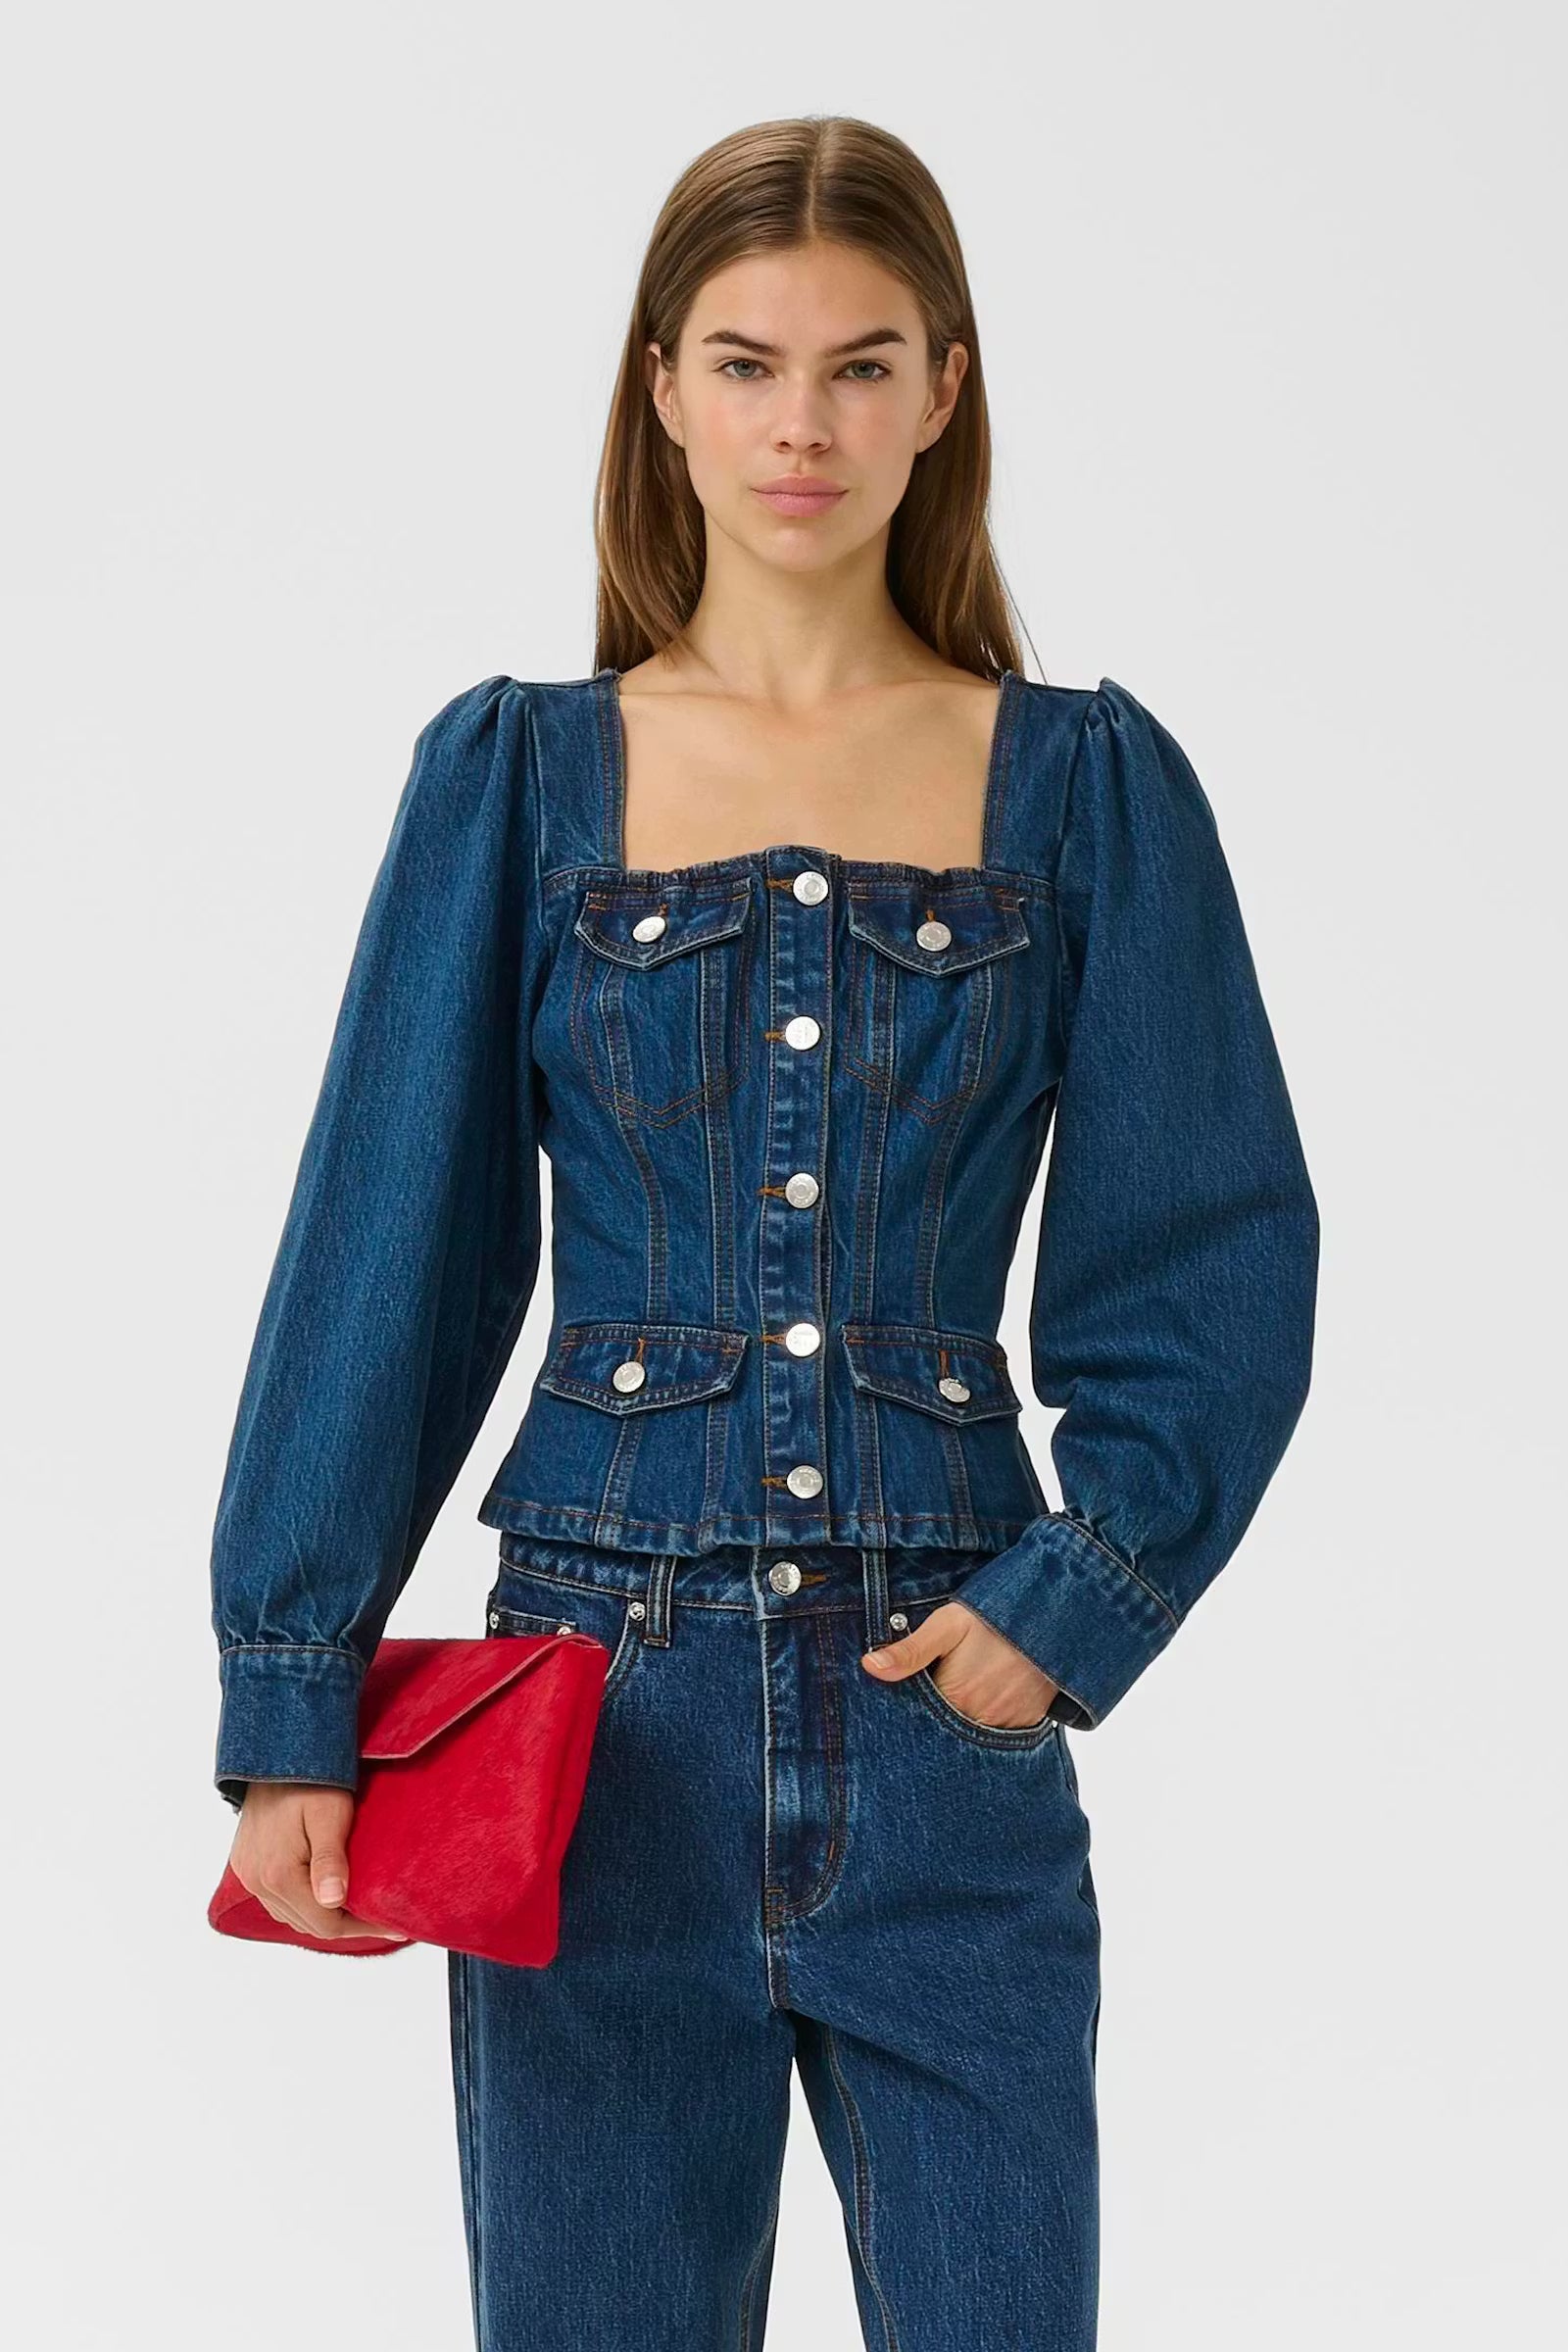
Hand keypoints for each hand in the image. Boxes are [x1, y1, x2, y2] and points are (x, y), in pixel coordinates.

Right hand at [230, 1784, 409, 1942]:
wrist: (273, 1752)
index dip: (363, 1927)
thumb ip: (330, 1860)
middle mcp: (258, 1882)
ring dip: (323, 1916)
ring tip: (357, 1908)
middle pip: (308, 1924)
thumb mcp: (329, 1815)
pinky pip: (276, 1900)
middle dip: (347, 1923)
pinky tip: (323, 1894)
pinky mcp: (245, 1864)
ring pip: (291, 1915)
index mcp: (279, 1875)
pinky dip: (301, 1904)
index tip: (394, 1923)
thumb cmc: (309, 1779)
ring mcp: (248, 1875)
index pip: (326, 1924)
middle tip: (381, 1916)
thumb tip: (334, 1901)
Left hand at [861, 1602, 1058, 1728]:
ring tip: (961, 1700)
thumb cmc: (996, 1615)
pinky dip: (990, 1725)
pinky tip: (984, 1705)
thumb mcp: (948, 1625)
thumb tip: (869, 1666)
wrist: (1055, 1613)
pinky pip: (1003, 1735)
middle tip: (934, 1700)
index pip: (921, 1722)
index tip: (903, 1707)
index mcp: (956, 1698)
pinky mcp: (1031, 1722)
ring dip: (963, 1724)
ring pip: (975, 1735)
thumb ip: (909, 1651)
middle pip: (948, 1732)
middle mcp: (982, 1720)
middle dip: (937, 1724)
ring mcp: (1009, 1725)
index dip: (910, 1715)